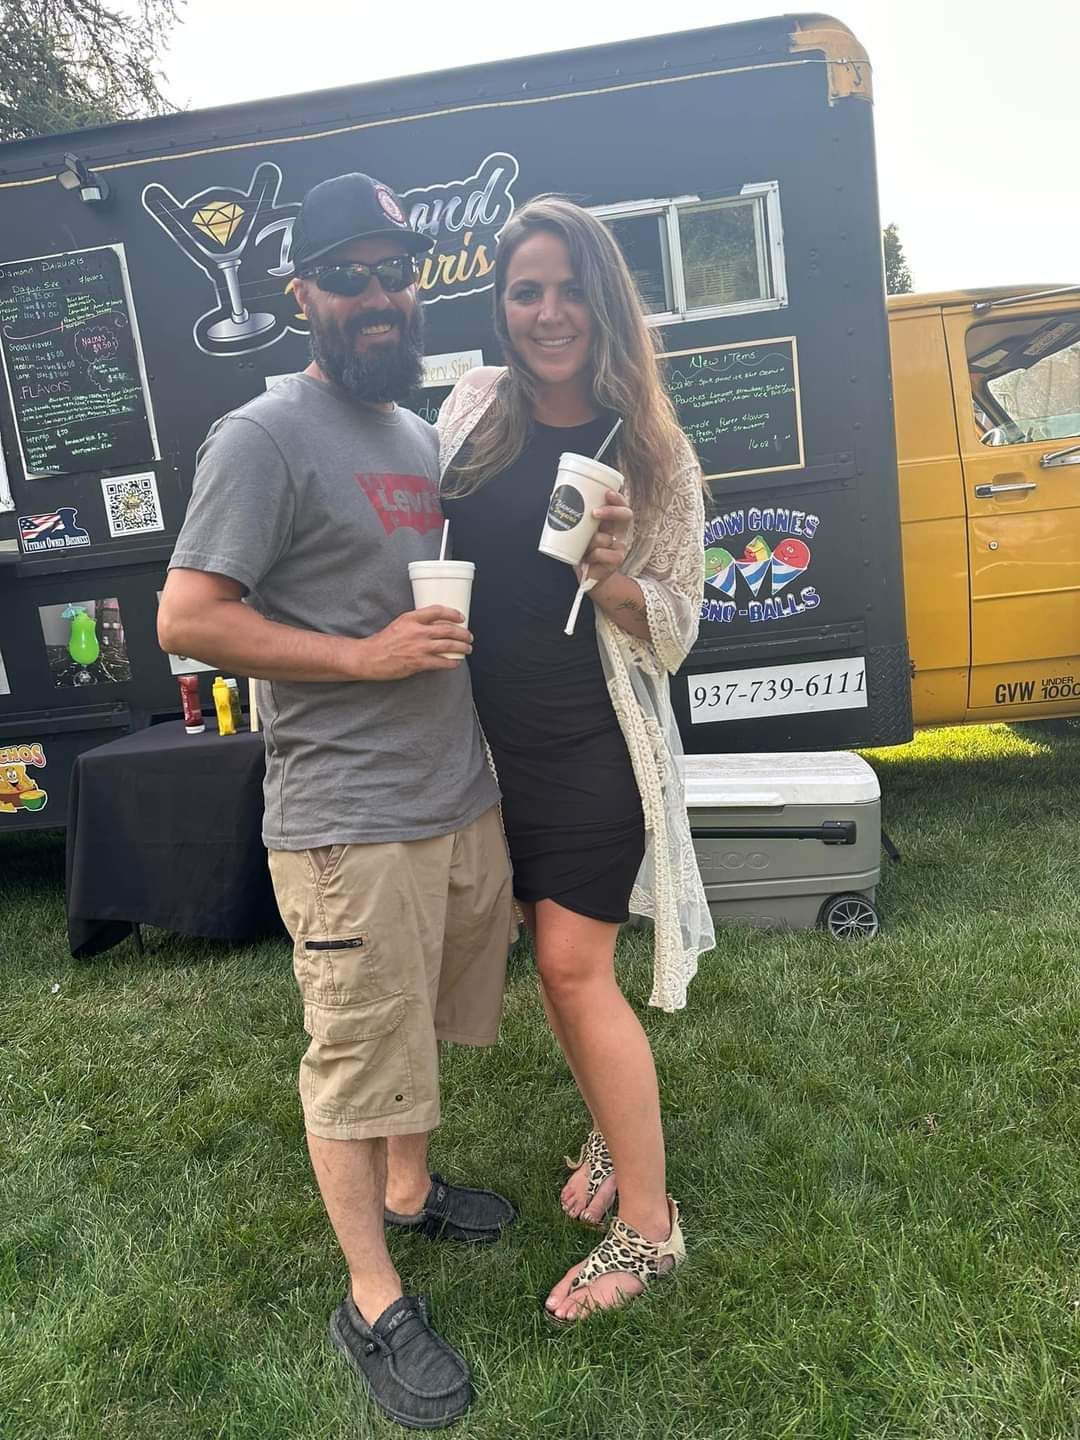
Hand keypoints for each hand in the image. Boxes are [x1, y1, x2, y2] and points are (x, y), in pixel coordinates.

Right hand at [351, 606, 471, 680]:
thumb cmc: (383, 642)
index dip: (452, 613)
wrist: (370, 658)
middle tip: (469, 636)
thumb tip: (435, 626)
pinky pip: (441, 662)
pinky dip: (452, 662)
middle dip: (463, 633)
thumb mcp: (399, 624)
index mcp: (411, 618)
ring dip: (462, 648)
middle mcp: (417, 631)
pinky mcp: (418, 662)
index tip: (461, 617)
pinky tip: (456, 662)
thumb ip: (416, 623)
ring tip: (467, 649)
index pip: (437, 611)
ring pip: (448, 645)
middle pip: (448, 629)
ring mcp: (419, 647)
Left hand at [582, 488, 631, 584]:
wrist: (588, 576)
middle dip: (610, 511)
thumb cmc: (583, 550)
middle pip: (625, 515)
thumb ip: (574, 517)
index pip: (621, 505)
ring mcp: (620, 546)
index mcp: (613, 522)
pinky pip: (601, 553)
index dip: (618, 498)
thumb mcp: (580, 532)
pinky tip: (588, 559)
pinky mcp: (616, 560)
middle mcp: (620, 532)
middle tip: (594, 513)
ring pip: (604, 537)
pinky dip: (592, 555)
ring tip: (584, 548)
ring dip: (591, 541)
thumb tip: (552, 497)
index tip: (607, 493)